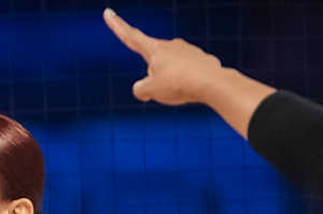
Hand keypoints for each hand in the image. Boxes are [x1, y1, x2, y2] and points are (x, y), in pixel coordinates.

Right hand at [103, 8, 227, 105]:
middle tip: (167, 89)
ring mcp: (187, 50)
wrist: (213, 83)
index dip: (117, 26)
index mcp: (154, 49)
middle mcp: (170, 45)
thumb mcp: (150, 91)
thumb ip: (140, 89)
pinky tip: (195, 89)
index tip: (108, 12)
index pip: (130, 36)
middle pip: (153, 65)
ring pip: (171, 72)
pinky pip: (188, 75)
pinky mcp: (201, 59)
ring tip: (182, 90)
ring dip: (173, 82)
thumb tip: (144, 88)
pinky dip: (188, 84)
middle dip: (156, 79)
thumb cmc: (180, 84)